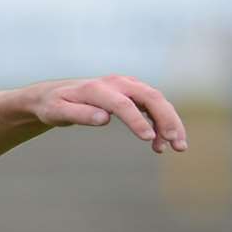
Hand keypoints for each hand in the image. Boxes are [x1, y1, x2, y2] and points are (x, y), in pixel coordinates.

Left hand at [31, 76, 187, 152]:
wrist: (55, 94)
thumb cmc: (54, 106)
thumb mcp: (57, 112)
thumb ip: (79, 114)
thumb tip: (103, 118)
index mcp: (97, 89)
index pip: (123, 104)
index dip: (137, 120)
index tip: (149, 138)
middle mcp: (117, 83)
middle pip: (150, 98)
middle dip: (167, 120)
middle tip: (176, 145)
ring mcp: (128, 85)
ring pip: (157, 101)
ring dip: (170, 122)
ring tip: (177, 148)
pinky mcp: (133, 92)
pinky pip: (154, 105)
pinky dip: (162, 122)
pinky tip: (161, 143)